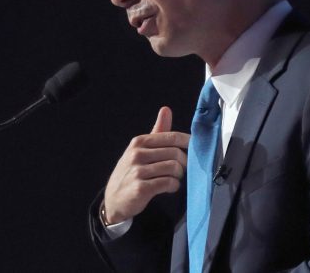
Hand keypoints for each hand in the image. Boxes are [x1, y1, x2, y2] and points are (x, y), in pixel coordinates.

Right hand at [103, 106, 189, 223]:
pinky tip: (169, 187)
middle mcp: (137, 154)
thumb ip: (156, 131)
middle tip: (181, 169)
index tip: (195, 147)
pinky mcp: (141, 188)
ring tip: (173, 178)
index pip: (171, 137)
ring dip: (178, 175)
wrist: (114, 199)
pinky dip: (173, 186)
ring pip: (174, 168)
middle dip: (183, 163)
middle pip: (175, 153)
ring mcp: (138, 171)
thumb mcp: (140, 149)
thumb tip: (166, 109)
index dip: (188, 142)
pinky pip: (168, 183)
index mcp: (139, 142)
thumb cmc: (131, 172)